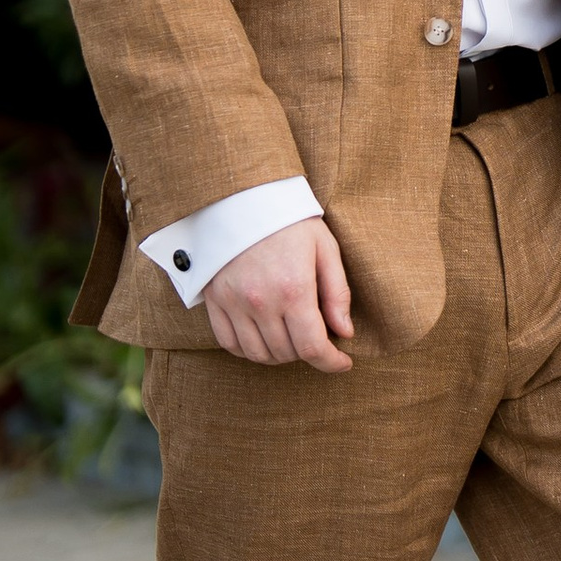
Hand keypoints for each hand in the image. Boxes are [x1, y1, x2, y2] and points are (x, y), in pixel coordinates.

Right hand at [202, 218, 355, 371]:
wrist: (242, 198)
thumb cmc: (290, 222)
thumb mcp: (325, 248)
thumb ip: (337, 293)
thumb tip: (345, 332)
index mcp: (293, 289)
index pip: (312, 347)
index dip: (331, 362)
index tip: (343, 362)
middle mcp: (261, 302)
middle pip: (287, 352)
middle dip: (309, 353)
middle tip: (319, 338)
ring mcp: (233, 303)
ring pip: (258, 354)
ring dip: (280, 355)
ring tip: (294, 339)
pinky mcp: (214, 301)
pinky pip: (229, 343)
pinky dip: (249, 349)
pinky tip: (265, 338)